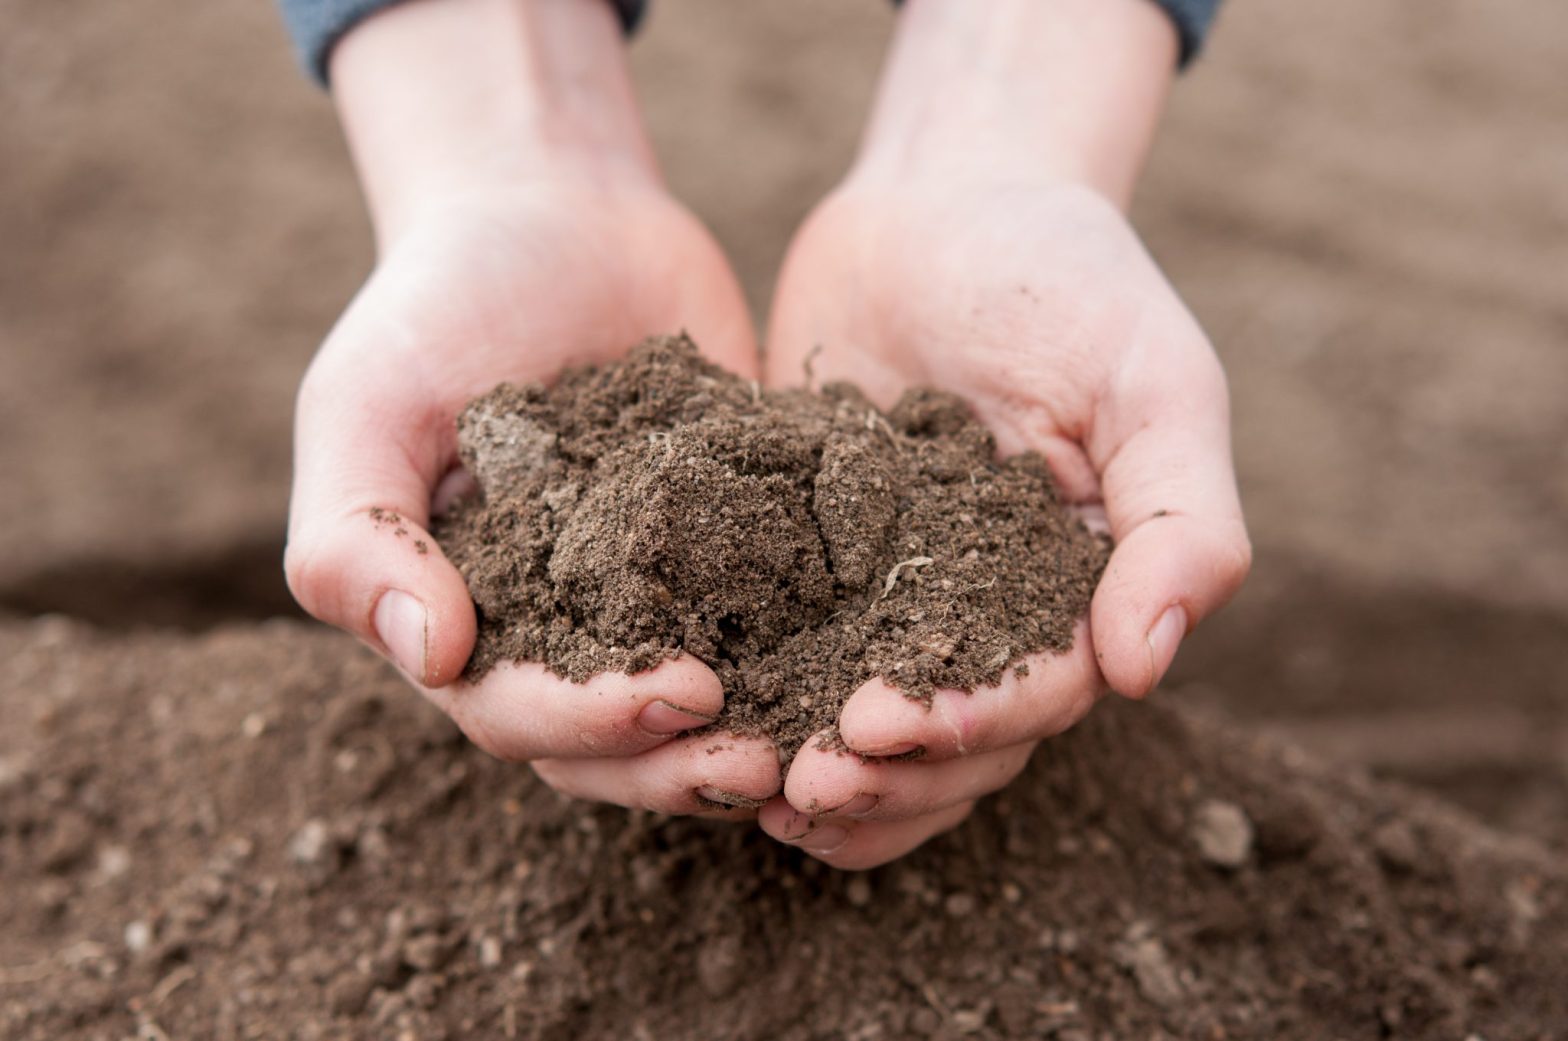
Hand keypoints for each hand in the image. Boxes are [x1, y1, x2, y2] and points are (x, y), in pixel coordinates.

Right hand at [284, 0, 778, 816]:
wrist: (552, 213)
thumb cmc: (435, 307)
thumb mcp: (359, 407)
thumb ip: (356, 538)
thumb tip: (433, 658)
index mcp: (469, 622)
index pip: (518, 715)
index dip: (591, 725)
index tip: (678, 695)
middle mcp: (565, 630)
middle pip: (616, 744)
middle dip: (684, 762)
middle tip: (766, 762)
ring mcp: (659, 594)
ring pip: (703, 706)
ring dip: (759, 733)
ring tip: (828, 742)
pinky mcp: (739, 548)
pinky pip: (777, 615)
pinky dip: (820, 648)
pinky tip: (877, 652)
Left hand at [757, 0, 1249, 866]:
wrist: (941, 199)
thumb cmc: (1065, 278)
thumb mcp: (1150, 380)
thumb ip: (1180, 521)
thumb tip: (1146, 670)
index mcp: (1079, 589)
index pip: (1040, 691)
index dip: (971, 721)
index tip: (887, 722)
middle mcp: (989, 610)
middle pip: (953, 738)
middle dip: (884, 776)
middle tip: (804, 788)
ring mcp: (896, 592)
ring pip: (873, 725)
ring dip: (826, 773)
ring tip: (756, 798)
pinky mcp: (813, 562)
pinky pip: (792, 654)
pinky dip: (763, 706)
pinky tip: (710, 735)